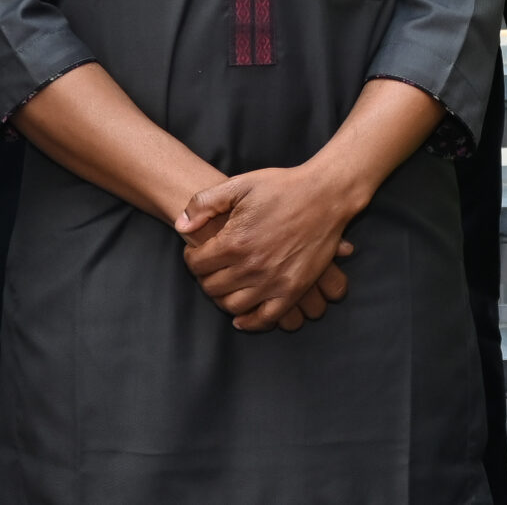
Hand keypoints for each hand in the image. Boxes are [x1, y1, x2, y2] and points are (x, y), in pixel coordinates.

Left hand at [176, 165, 361, 332]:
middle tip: (208, 269)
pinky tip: (241, 316)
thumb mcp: (239, 185)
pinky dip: (250, 322)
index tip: (194, 253)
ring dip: (222, 298)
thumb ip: (204, 203)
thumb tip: (181, 226)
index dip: (190, 258)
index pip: (197, 264)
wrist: (324, 196)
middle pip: (212, 287)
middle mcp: (251, 267)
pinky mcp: (293, 290)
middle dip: (204, 278)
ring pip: (233, 306)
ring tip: (224, 285)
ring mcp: (273, 282)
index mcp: (235, 242)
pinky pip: (266, 318)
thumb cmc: (281, 187)